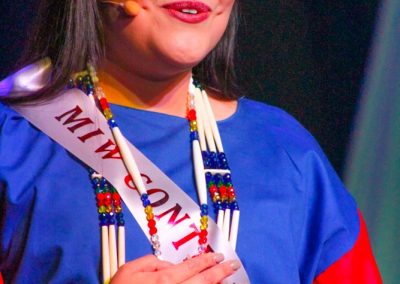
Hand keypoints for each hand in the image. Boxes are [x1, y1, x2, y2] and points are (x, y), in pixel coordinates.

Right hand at [110, 253, 240, 283]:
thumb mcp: (129, 270)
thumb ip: (152, 262)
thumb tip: (170, 264)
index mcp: (164, 281)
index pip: (192, 267)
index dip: (207, 260)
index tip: (220, 255)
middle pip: (203, 281)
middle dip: (220, 272)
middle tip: (233, 265)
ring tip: (229, 280)